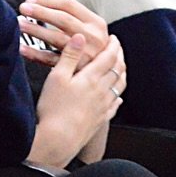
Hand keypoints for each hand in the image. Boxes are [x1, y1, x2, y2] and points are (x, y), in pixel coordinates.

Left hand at [17, 0, 108, 67]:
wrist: (105, 77)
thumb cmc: (94, 50)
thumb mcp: (93, 31)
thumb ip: (75, 18)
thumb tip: (43, 4)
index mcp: (97, 23)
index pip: (68, 4)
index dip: (47, 1)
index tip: (31, 1)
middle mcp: (92, 37)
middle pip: (62, 19)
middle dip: (40, 12)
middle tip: (23, 8)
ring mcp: (84, 54)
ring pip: (56, 38)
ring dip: (36, 30)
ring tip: (20, 24)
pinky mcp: (75, 69)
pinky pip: (50, 59)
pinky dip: (34, 53)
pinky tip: (22, 48)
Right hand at [29, 32, 125, 167]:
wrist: (58, 140)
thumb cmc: (54, 109)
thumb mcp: (57, 77)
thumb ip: (70, 56)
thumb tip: (80, 36)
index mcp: (91, 77)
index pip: (108, 56)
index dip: (113, 45)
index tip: (113, 38)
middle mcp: (101, 91)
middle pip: (117, 69)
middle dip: (119, 56)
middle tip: (118, 48)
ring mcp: (103, 106)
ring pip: (119, 86)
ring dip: (122, 73)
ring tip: (120, 68)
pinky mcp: (101, 119)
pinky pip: (115, 104)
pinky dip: (118, 96)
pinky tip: (117, 97)